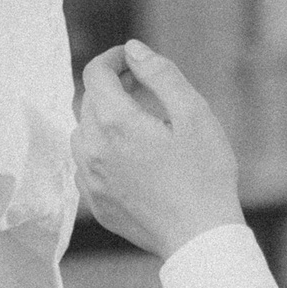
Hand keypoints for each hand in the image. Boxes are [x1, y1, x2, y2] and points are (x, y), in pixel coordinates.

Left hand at [74, 41, 243, 260]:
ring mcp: (90, 180)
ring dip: (102, 118)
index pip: (95, 74)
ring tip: (138, 122)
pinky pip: (86, 165)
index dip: (113, 59)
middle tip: (144, 87)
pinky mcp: (96, 204)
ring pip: (82, 134)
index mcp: (115, 123)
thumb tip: (133, 49)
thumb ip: (161, 75)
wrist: (200, 238)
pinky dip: (101, 150)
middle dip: (111, 86)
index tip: (134, 60)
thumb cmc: (204, 174)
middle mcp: (93, 150)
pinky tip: (130, 157)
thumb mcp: (194, 114)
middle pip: (87, 102)